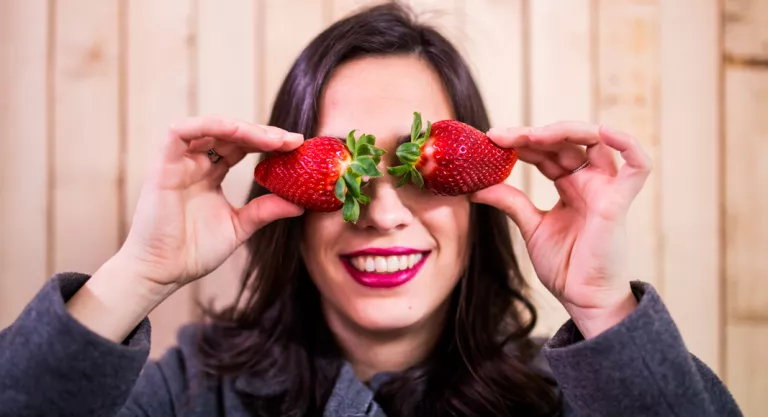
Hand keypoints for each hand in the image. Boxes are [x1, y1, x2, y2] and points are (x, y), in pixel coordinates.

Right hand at [118, 115, 304, 289]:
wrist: (164, 272)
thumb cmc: (195, 251)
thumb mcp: (240, 226)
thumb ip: (265, 210)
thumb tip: (301, 205)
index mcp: (210, 175)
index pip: (241, 147)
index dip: (268, 143)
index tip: (297, 147)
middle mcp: (195, 163)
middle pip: (230, 134)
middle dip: (263, 133)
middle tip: (292, 140)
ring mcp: (178, 162)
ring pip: (210, 127)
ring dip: (243, 128)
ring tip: (273, 139)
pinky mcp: (162, 164)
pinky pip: (181, 132)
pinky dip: (211, 126)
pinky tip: (238, 132)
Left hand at [471, 121, 651, 337]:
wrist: (582, 299)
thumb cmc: (565, 265)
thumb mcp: (531, 226)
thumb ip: (510, 202)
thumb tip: (475, 188)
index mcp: (570, 185)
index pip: (547, 152)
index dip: (521, 142)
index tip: (491, 139)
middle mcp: (589, 181)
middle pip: (565, 142)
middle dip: (531, 135)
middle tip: (499, 136)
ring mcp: (606, 189)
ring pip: (595, 141)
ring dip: (562, 131)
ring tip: (530, 135)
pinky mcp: (619, 202)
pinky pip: (638, 166)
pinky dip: (628, 144)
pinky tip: (604, 132)